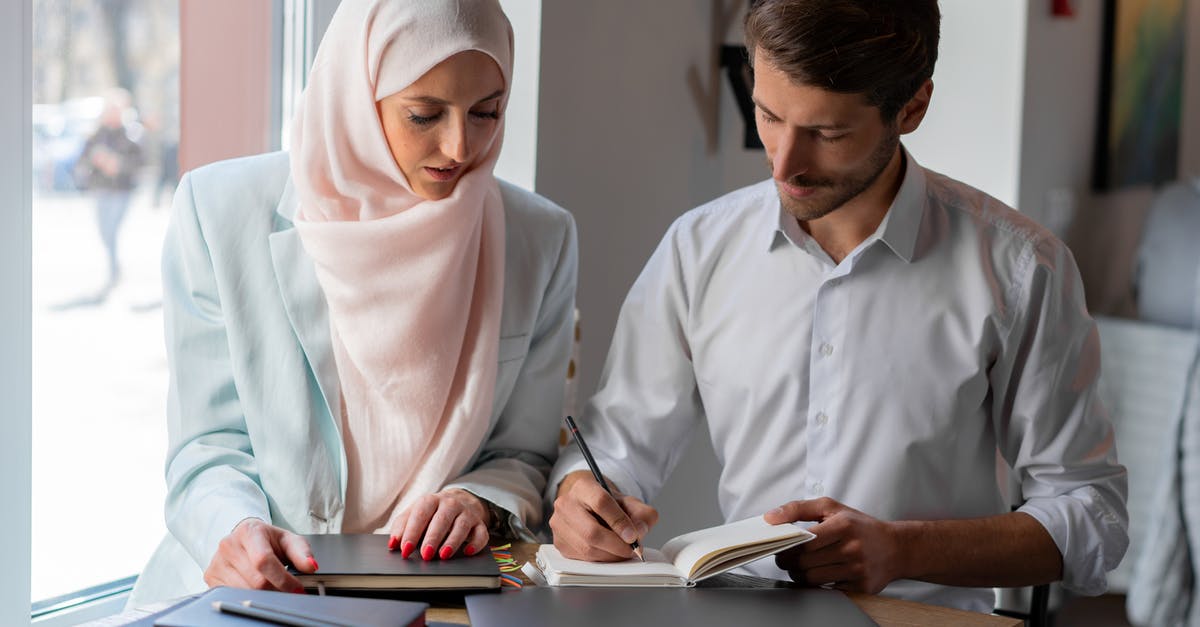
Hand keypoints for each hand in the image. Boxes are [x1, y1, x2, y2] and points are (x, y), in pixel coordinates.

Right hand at [204, 518, 316, 591]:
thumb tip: (311, 566)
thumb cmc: (268, 539)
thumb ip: (302, 552)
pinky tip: (253, 586)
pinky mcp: (210, 576)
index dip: (283, 579)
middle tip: (285, 587)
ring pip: (244, 591)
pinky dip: (247, 596)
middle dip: (276, 588)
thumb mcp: (288, 540)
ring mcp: (217, 561)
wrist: (243, 536)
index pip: (264, 560)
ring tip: (270, 584)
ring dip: (262, 594)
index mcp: (249, 532)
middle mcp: (229, 545)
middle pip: (256, 581)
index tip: (297, 588)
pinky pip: (232, 595)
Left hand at [386, 489, 489, 560]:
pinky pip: (481, 533)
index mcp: (430, 500)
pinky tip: (468, 552)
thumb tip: (393, 544)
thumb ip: (402, 526)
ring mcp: (466, 513)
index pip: (420, 514)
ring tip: (444, 555)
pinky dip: (476, 543)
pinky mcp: (479, 523)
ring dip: (453, 541)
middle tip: (425, 554)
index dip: (412, 532)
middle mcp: (450, 504)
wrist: (460, 500)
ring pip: (462, 526)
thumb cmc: (431, 512)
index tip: (404, 549)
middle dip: (433, 538)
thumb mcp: (415, 513)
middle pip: (442, 519)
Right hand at [550, 470, 657, 561]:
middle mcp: (566, 504)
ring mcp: (559, 524)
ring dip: (610, 555)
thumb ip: (642, 514)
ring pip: (586, 548)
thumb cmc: (609, 505)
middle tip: (632, 550)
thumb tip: (640, 530)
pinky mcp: (559, 542)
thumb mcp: (629, 503)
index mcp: (583, 487)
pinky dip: (600, 559)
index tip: (633, 536)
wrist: (588, 506)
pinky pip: (581, 558)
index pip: (601, 503)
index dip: (619, 522)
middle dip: (616, 545)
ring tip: (623, 551)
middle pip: (591, 531)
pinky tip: (609, 553)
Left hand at [765, 498, 901, 593]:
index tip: (781, 548)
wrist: (896, 548)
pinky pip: (828, 590)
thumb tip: (770, 517)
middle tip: (787, 560)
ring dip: (800, 575)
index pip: (804, 541)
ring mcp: (858, 570)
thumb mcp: (831, 508)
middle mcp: (852, 548)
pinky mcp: (861, 587)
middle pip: (805, 563)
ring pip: (813, 579)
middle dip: (789, 563)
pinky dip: (818, 584)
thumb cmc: (859, 526)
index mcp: (843, 525)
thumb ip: (798, 508)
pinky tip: (820, 574)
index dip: (787, 547)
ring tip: (800, 568)